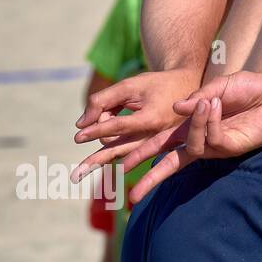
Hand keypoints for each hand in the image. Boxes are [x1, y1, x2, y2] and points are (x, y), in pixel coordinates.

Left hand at [71, 69, 201, 183]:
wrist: (187, 90)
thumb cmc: (157, 84)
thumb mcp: (130, 84)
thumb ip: (104, 100)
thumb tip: (81, 123)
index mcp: (151, 119)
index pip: (117, 126)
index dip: (96, 129)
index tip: (77, 137)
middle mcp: (153, 136)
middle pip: (117, 149)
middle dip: (95, 161)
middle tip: (74, 177)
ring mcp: (154, 144)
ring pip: (120, 152)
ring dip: (100, 160)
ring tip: (79, 174)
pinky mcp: (152, 146)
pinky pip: (128, 153)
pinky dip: (112, 152)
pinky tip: (97, 162)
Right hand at [128, 70, 261, 202]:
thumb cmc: (251, 88)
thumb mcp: (218, 87)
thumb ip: (195, 98)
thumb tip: (175, 108)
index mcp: (191, 126)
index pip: (162, 145)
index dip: (141, 155)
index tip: (121, 167)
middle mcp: (200, 140)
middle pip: (170, 165)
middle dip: (151, 180)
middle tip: (133, 198)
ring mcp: (215, 146)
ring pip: (191, 147)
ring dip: (194, 125)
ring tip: (206, 103)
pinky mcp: (231, 147)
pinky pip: (210, 139)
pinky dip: (207, 122)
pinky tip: (213, 106)